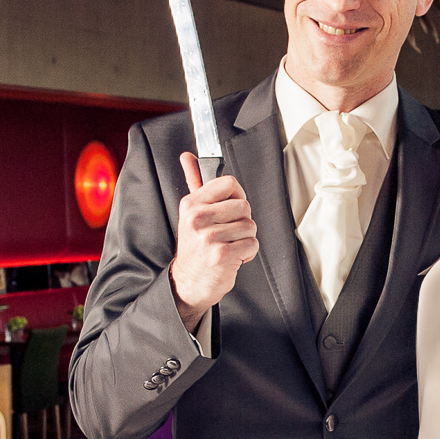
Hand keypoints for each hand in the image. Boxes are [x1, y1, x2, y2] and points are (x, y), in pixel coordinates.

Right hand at [170, 151, 257, 331]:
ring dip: (245, 239)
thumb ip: (193, 181)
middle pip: (244, 205)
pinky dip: (248, 253)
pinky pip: (252, 244)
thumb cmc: (196, 246)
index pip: (229, 183)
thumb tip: (187, 156)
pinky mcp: (221, 254)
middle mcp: (197, 218)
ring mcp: (208, 236)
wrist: (189, 282)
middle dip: (242, 221)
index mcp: (191, 204)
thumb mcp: (190, 213)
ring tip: (229, 246)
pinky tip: (233, 257)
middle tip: (227, 234)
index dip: (237, 196)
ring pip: (250, 226)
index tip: (230, 210)